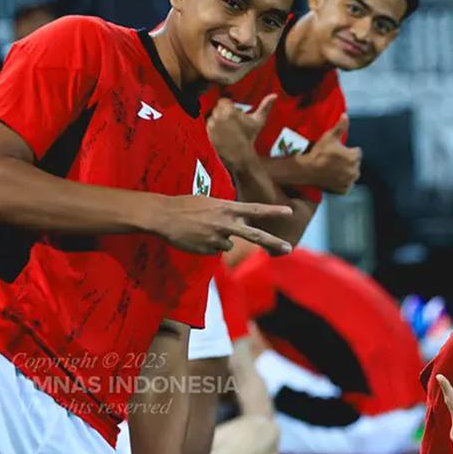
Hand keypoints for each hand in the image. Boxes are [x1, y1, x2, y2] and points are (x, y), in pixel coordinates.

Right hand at [152, 195, 292, 255]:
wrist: (163, 215)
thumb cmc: (185, 206)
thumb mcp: (210, 203)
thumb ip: (227, 213)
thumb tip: (237, 229)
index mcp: (226, 207)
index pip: (255, 209)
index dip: (273, 211)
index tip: (290, 212)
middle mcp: (225, 223)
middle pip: (255, 235)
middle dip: (273, 242)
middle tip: (289, 248)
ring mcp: (217, 238)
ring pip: (228, 244)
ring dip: (219, 240)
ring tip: (201, 230)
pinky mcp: (207, 249)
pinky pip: (214, 250)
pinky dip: (208, 246)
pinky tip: (195, 238)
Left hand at [206, 96, 275, 167]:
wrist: (241, 155)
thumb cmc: (250, 137)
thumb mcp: (259, 121)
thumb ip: (265, 106)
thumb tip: (274, 95)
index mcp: (229, 111)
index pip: (224, 101)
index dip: (230, 106)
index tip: (234, 114)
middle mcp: (218, 117)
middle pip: (217, 108)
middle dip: (223, 113)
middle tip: (232, 122)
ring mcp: (211, 126)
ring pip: (212, 116)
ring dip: (218, 120)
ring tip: (227, 129)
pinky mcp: (207, 133)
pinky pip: (208, 125)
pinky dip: (214, 128)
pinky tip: (222, 134)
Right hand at [288, 114, 361, 194]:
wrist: (309, 169)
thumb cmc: (320, 152)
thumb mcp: (330, 137)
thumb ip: (340, 126)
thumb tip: (346, 115)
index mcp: (354, 157)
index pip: (357, 152)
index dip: (349, 150)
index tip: (339, 150)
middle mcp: (354, 170)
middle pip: (355, 163)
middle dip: (349, 160)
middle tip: (336, 158)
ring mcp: (349, 181)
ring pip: (352, 174)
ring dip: (347, 171)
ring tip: (336, 167)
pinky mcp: (343, 188)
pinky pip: (347, 184)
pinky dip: (344, 181)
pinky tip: (336, 176)